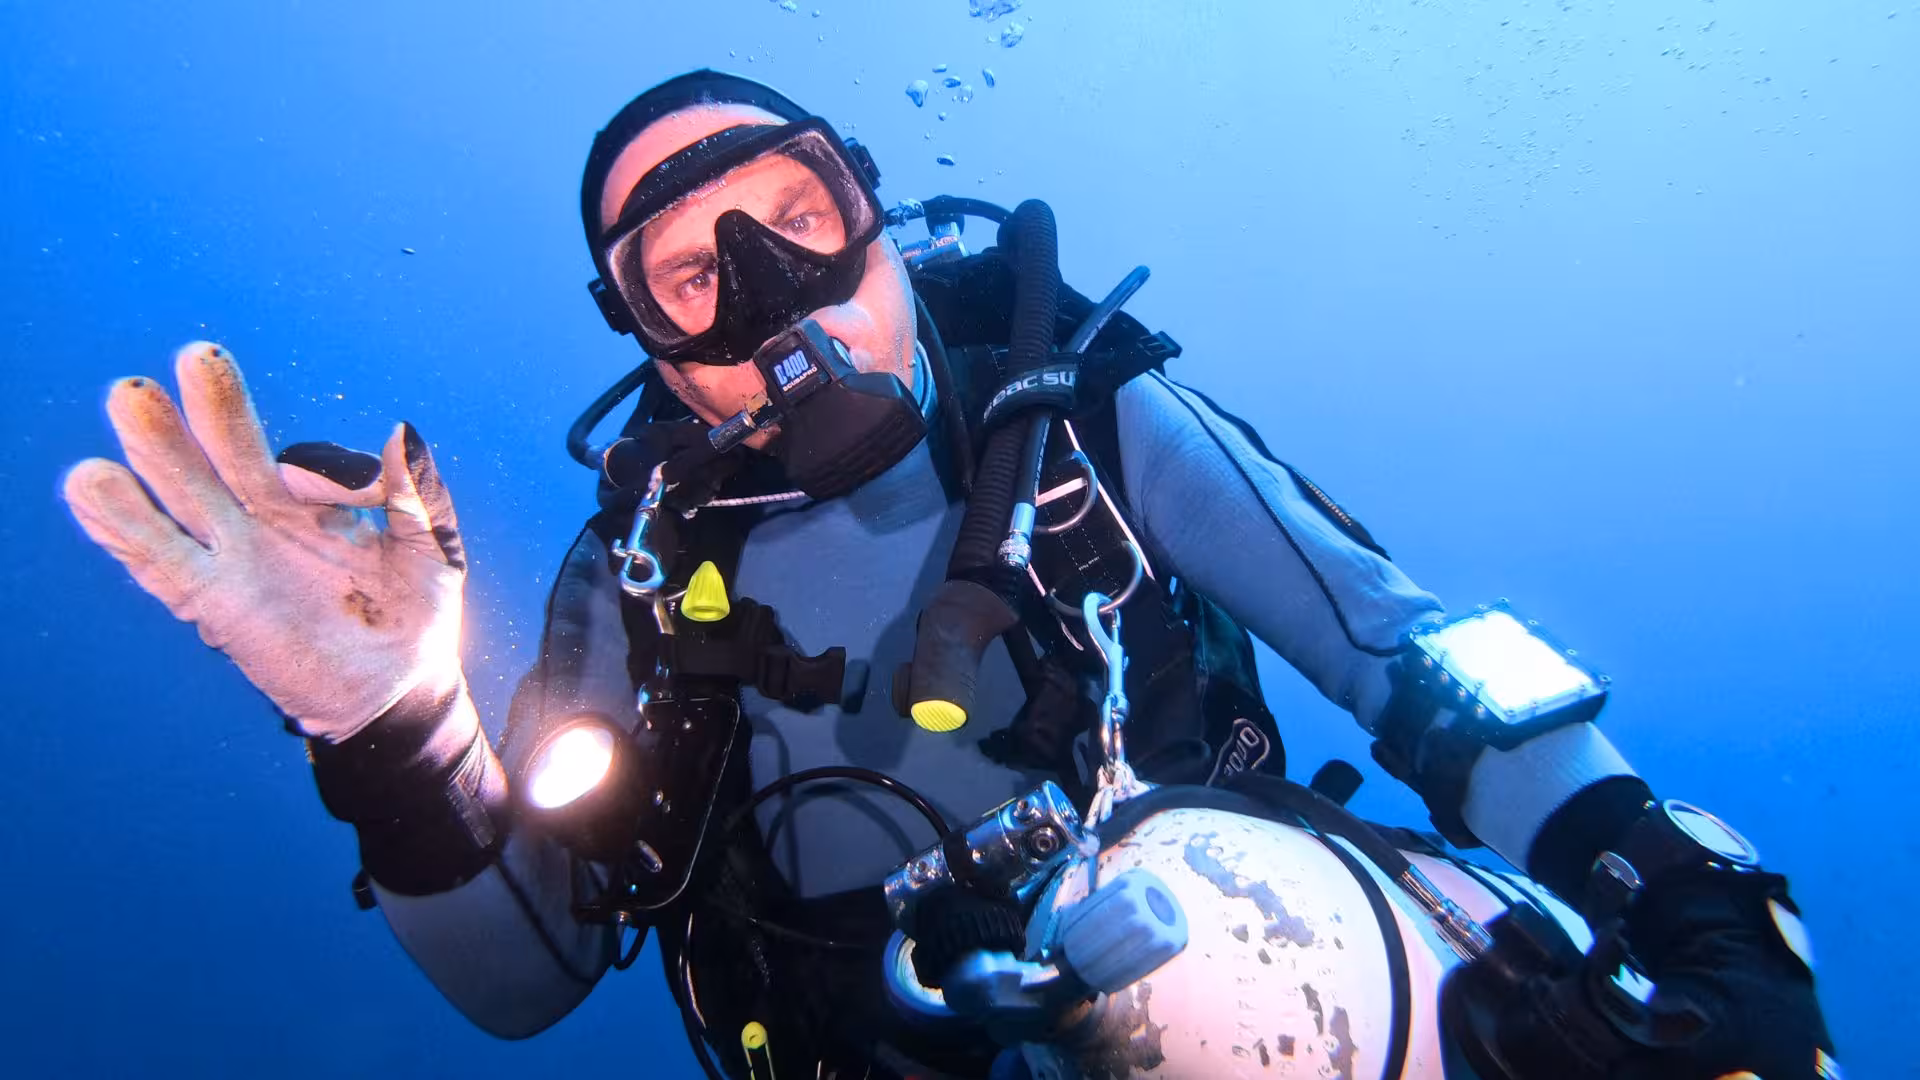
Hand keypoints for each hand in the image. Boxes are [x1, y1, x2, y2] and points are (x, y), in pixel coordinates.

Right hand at [63, 342, 466, 742]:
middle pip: (227, 453)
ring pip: (184, 495)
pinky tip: (92, 486)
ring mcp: (233, 557)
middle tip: (198, 356)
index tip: (345, 490)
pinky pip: (162, 561)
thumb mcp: (433, 553)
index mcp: (316, 502)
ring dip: (156, 451)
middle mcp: (264, 518)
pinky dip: (125, 526)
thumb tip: (403, 429)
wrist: (397, 689)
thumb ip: (419, 496)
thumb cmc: (418, 616)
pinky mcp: (211, 602)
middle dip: (213, 408)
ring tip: (130, 400)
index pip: (302, 464)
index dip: (319, 469)